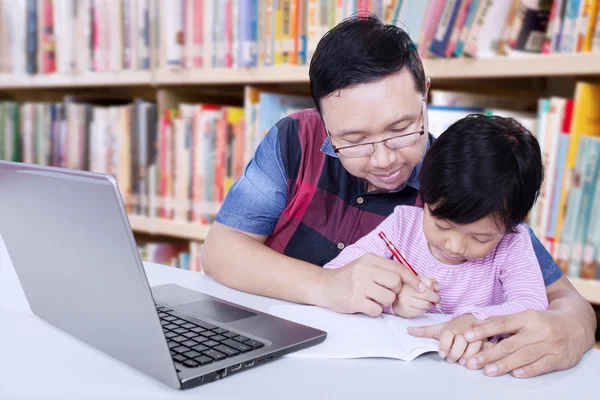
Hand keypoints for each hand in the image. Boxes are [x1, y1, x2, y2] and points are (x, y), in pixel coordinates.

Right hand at [319, 253, 431, 316]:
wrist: (325, 286)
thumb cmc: (348, 277)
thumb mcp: (365, 266)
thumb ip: (384, 269)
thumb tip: (412, 278)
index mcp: (369, 259)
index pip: (398, 268)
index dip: (412, 279)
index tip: (421, 287)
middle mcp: (365, 270)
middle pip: (396, 283)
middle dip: (394, 291)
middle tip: (383, 292)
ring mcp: (359, 285)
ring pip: (388, 298)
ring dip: (384, 302)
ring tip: (372, 298)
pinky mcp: (354, 300)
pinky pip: (377, 310)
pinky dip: (374, 310)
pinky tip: (365, 305)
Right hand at [393, 276, 440, 317]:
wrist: (393, 297)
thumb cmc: (408, 288)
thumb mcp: (417, 281)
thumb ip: (429, 282)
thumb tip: (438, 288)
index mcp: (409, 281)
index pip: (427, 284)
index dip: (434, 289)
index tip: (436, 291)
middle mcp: (405, 291)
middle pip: (427, 295)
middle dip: (435, 298)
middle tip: (436, 299)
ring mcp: (405, 302)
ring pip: (426, 305)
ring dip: (429, 304)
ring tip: (425, 302)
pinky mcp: (405, 311)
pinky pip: (421, 311)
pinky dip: (423, 309)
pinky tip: (420, 306)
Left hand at [408, 314, 488, 363]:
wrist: (470, 320)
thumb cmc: (452, 327)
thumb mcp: (438, 328)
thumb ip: (424, 331)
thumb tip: (408, 330)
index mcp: (450, 328)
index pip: (447, 335)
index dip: (444, 345)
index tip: (442, 354)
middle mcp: (462, 331)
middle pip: (461, 340)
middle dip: (455, 352)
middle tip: (450, 359)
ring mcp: (474, 335)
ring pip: (473, 344)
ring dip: (467, 355)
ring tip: (461, 362)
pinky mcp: (483, 339)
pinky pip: (483, 347)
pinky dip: (478, 354)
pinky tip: (472, 361)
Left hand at [462, 309, 593, 377]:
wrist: (576, 325)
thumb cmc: (543, 321)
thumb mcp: (524, 316)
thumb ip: (500, 320)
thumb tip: (475, 323)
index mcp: (528, 317)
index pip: (502, 323)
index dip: (484, 330)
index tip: (466, 336)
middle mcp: (538, 330)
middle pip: (510, 344)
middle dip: (489, 354)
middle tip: (472, 362)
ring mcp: (550, 345)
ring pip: (524, 356)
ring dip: (504, 365)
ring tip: (488, 371)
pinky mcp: (559, 358)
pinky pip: (542, 365)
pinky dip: (529, 370)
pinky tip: (516, 374)